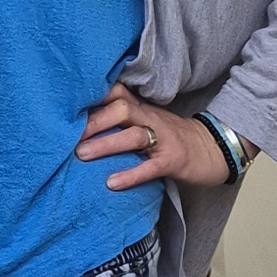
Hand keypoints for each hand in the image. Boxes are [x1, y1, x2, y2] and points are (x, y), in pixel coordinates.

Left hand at [76, 83, 231, 193]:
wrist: (211, 149)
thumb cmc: (170, 136)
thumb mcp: (146, 119)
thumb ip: (120, 116)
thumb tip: (81, 122)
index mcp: (141, 108)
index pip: (115, 92)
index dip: (91, 96)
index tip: (65, 105)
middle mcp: (150, 118)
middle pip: (121, 109)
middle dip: (94, 121)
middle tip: (67, 135)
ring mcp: (163, 139)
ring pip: (134, 135)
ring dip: (106, 144)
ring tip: (81, 155)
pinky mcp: (173, 161)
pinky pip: (150, 167)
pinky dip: (131, 174)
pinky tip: (111, 183)